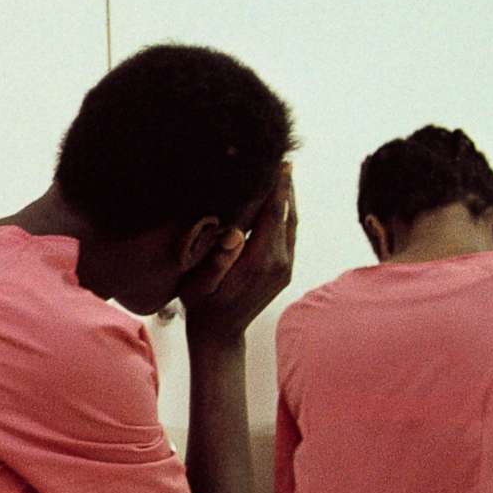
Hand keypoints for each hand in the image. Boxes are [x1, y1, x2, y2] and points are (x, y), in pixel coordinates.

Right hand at [180, 171, 296, 345]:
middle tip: (282, 158)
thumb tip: (235, 233)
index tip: (278, 162)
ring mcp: (286, 267)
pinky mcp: (285, 269)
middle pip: (288, 214)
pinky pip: (289, 233)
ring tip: (282, 173)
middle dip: (286, 186)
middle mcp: (279, 262)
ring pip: (292, 223)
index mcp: (260, 262)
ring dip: (288, 198)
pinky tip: (279, 200)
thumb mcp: (201, 285)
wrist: (220, 334)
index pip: (274, 215)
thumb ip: (218, 260)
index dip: (277, 187)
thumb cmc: (203, 306)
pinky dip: (286, 213)